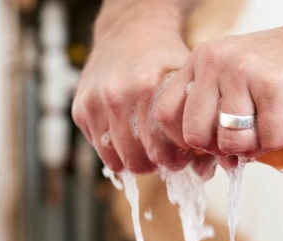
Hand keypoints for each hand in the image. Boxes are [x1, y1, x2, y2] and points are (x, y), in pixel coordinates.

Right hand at [72, 4, 215, 176]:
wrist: (131, 30)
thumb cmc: (166, 60)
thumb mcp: (188, 81)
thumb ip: (197, 119)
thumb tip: (203, 168)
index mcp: (147, 87)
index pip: (162, 148)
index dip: (176, 160)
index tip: (183, 157)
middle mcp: (116, 94)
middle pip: (138, 159)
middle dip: (156, 165)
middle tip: (166, 159)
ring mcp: (94, 102)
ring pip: (117, 160)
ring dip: (136, 163)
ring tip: (149, 153)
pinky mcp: (80, 109)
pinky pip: (100, 150)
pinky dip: (117, 152)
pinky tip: (131, 140)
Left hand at [154, 16, 282, 157]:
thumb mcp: (238, 80)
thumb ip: (217, 112)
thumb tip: (210, 160)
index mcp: (201, 61)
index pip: (166, 113)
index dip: (182, 142)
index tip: (206, 149)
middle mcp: (216, 62)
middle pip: (195, 135)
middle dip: (221, 149)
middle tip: (247, 140)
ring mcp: (244, 73)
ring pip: (231, 142)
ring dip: (255, 147)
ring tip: (272, 128)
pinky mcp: (275, 87)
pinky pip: (268, 140)